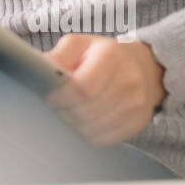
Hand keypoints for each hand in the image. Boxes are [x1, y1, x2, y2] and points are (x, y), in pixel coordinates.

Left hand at [43, 35, 165, 146]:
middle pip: (85, 111)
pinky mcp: (138, 122)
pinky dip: (87, 133)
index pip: (82, 87)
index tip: (50, 96)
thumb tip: (40, 70)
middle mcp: (128, 81)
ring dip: (73, 123)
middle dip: (64, 111)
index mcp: (110, 56)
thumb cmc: (104, 55)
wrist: (144, 67)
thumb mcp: (80, 44)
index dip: (61, 96)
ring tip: (69, 110)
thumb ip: (59, 55)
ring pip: (92, 129)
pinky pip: (103, 140)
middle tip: (57, 104)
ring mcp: (136, 104)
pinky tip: (84, 120)